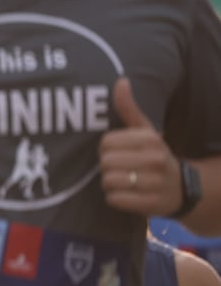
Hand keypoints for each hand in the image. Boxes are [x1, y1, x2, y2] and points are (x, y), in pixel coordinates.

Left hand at [100, 77, 181, 215]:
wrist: (181, 188)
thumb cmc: (153, 155)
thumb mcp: (144, 131)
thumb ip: (129, 108)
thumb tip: (121, 81)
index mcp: (152, 138)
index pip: (106, 142)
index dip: (105, 149)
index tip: (117, 152)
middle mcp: (157, 159)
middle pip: (106, 163)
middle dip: (106, 167)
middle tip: (120, 168)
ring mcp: (157, 183)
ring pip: (109, 182)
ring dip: (109, 183)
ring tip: (123, 181)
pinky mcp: (153, 204)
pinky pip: (115, 199)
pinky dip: (115, 198)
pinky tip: (127, 194)